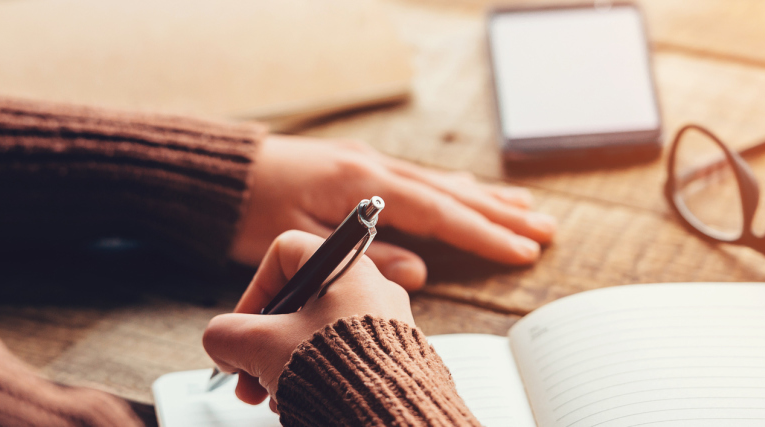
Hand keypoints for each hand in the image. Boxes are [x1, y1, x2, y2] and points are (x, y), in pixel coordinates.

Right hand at [204, 231, 413, 410]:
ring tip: (272, 398)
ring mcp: (385, 325)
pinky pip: (341, 357)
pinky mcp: (392, 357)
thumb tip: (221, 342)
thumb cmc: (341, 373)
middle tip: (246, 376)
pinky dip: (314, 376)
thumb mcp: (263, 347)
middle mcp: (372, 289)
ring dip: (282, 364)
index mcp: (346, 270)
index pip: (286, 252)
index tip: (243, 326)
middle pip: (298, 302)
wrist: (391, 418)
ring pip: (316, 334)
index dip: (256, 288)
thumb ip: (227, 334)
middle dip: (262, 343)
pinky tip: (301, 403)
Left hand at [229, 135, 556, 289]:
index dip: (483, 233)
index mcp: (362, 187)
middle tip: (545, 229)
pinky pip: (421, 179)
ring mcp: (369, 165)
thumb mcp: (300, 241)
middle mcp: (373, 169)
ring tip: (526, 209)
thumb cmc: (250, 210)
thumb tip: (418, 272)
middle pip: (451, 193)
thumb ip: (362, 259)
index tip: (522, 249)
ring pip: (441, 183)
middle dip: (500, 214)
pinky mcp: (360, 169)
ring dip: (485, 198)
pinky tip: (469, 192)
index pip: (439, 212)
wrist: (220, 175)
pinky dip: (454, 189)